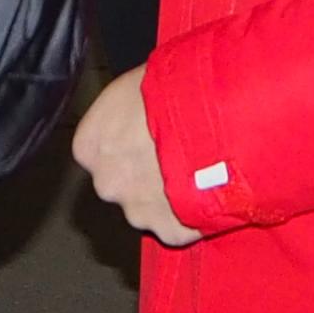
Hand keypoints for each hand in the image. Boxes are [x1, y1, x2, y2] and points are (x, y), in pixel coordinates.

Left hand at [73, 67, 199, 248]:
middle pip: (121, 182)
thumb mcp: (141, 81)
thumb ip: (129, 106)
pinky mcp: (170, 231)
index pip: (96, 151)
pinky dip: (192, 216)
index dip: (124, 142)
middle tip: (177, 153)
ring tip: (200, 171)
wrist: (222, 120)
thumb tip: (138, 102)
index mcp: (91, 144)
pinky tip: (209, 190)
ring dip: (169, 196)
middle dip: (144, 173)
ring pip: (149, 208)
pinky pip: (179, 227)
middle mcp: (107, 182)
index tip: (145, 135)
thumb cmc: (180, 90)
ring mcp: (138, 211)